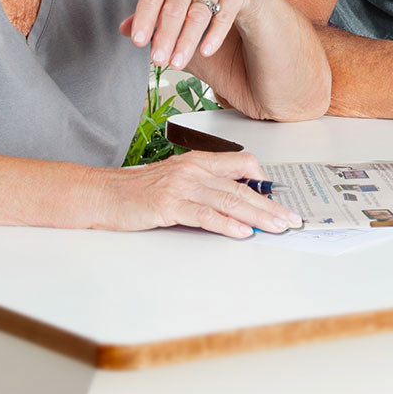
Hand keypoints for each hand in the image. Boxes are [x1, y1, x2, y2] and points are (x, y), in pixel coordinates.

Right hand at [97, 150, 301, 236]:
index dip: (264, 181)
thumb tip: (237, 204)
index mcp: (197, 161)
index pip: (242, 164)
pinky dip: (227, 224)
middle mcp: (193, 170)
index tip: (280, 199)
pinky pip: (205, 214)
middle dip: (270, 204)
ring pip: (229, 200)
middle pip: (241, 187)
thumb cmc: (138, 192)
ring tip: (276, 227)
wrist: (102, 195)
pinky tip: (242, 232)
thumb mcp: (176, 182)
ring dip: (258, 216)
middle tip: (290, 218)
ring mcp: (181, 186)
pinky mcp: (168, 205)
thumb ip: (205, 188)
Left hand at [120, 0, 262, 69]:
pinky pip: (224, 16)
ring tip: (176, 63)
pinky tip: (205, 52)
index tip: (138, 42)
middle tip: (157, 60)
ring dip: (185, 41)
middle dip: (164, 36)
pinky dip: (213, 36)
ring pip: (197, 15)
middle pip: (174, 8)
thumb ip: (149, 13)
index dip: (144, 20)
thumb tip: (124, 29)